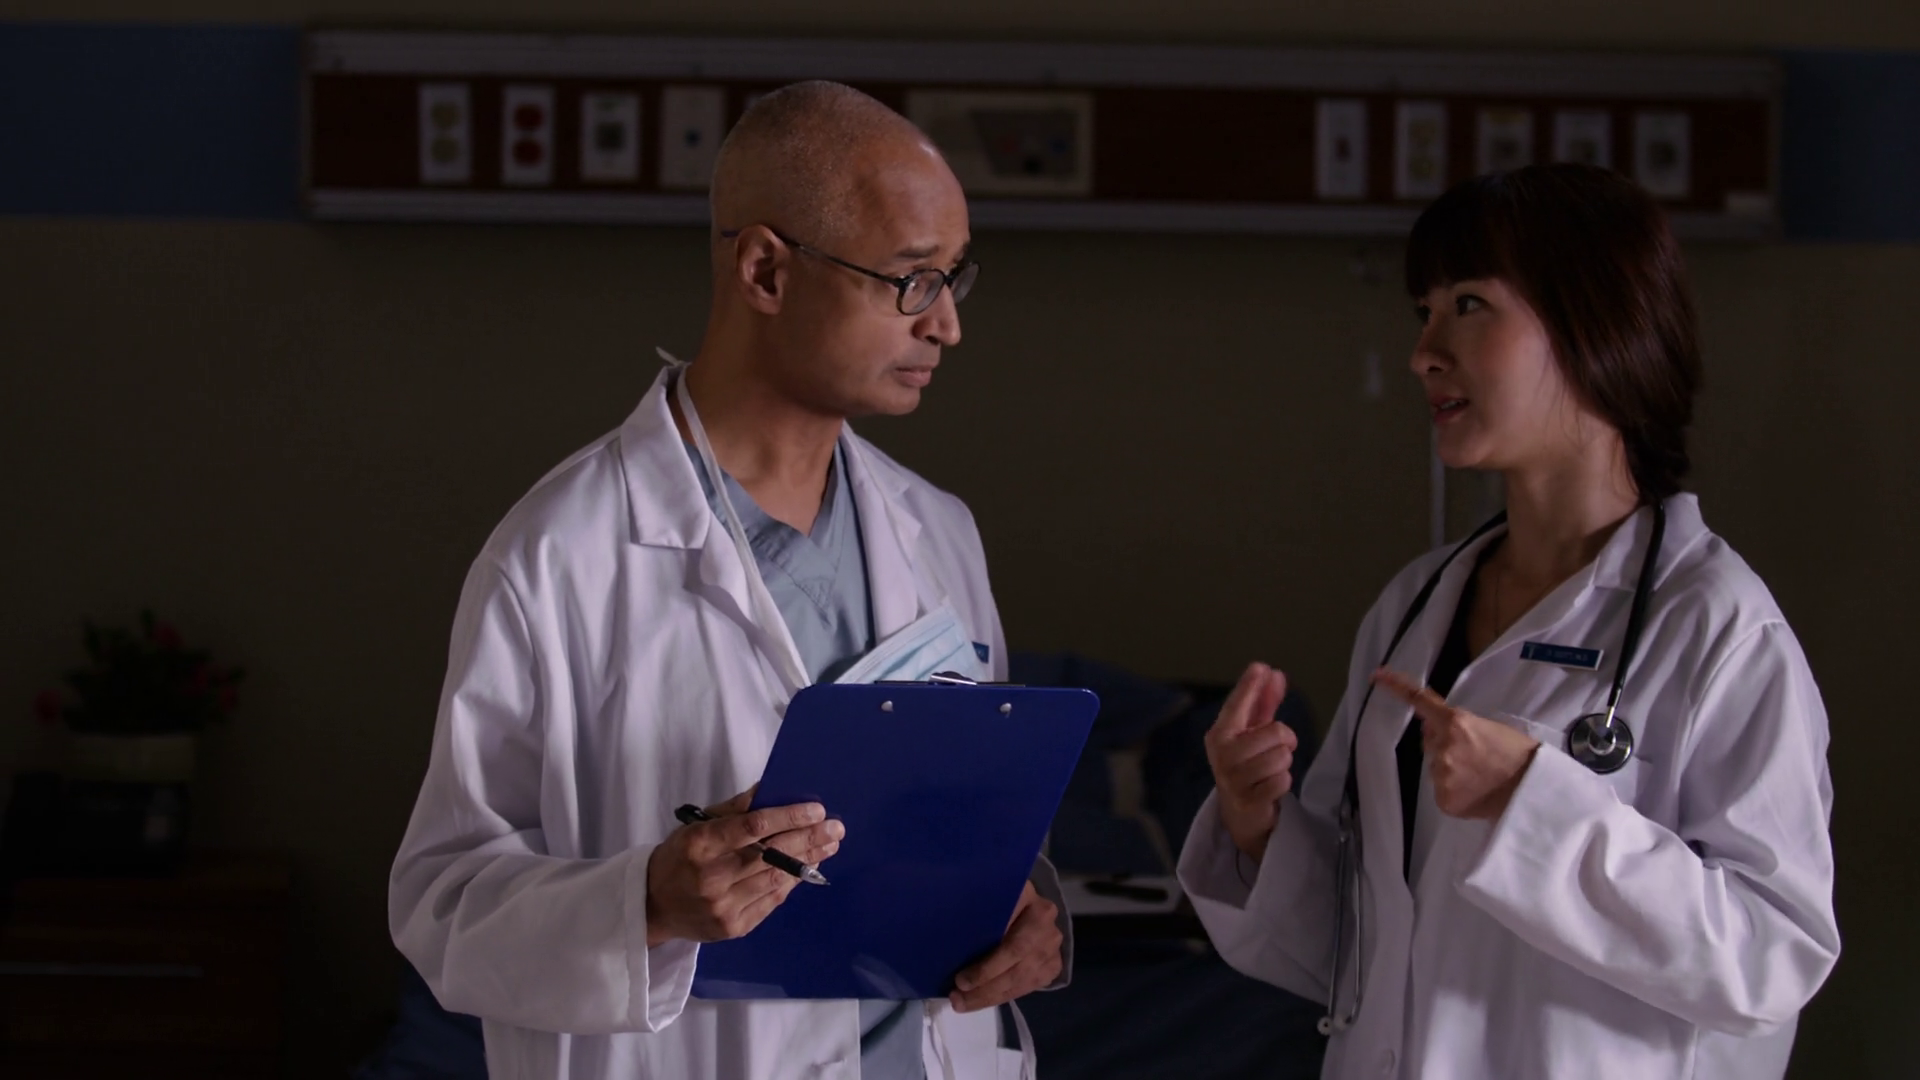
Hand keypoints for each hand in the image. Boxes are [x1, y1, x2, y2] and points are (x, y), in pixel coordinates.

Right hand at [643, 788, 843, 946]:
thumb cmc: (679, 857)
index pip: (752, 827)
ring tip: (829, 845)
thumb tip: (771, 789)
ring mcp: (723, 906)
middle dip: (808, 839)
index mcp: (700, 845)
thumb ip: (735, 810)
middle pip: (771, 855)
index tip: (816, 809)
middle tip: (835, 828)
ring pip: (776, 879)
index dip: (788, 817)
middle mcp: (711, 877)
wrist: (652, 905)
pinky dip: (792, 882)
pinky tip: (809, 868)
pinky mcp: (733, 927)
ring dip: (808, 861)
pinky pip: (771, 901)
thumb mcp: (697, 825)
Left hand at [950, 881, 1063, 1012]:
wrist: (1022, 910)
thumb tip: (939, 932)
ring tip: (962, 1003)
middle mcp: (1044, 915)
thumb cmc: (990, 904)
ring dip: (990, 995)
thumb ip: (968, 910)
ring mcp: (1052, 942)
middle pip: (1015, 954)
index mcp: (1024, 892)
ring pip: (1022, 975)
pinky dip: (1003, 996)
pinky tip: (981, 1000)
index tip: (959, 977)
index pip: (1005, 922)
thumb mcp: (979, 898)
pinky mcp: (1054, 963)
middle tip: (957, 995)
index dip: (985, 955)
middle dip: (984, 981)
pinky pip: (1029, 986)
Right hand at [1202, 662, 1297, 860]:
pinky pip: (1282, 781)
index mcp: (1221, 733)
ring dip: (1284, 763)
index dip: (1249, 685)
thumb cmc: (1247, 764)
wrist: (1239, 813)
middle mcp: (1222, 754)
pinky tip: (1270, 787)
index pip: (1237, 705)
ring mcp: (1233, 778)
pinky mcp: (1248, 800)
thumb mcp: (1253, 732)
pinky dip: (1283, 783)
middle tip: (1276, 750)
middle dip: (1284, 740)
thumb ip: (1263, 703)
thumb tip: (1274, 674)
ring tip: (1271, 770)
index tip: (1260, 667)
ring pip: (1282, 757)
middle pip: (1275, 732)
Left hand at [1370, 670, 1539, 820]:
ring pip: (1436, 768)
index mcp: (1456, 723)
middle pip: (1429, 741)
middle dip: (1443, 743)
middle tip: (1473, 753)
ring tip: (1480, 775)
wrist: (1535, 790)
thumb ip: (1459, 726)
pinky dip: (1454, 791)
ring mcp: (1441, 776)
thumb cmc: (1519, 754)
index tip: (1377, 675)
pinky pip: (1442, 791)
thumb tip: (1435, 729)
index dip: (1396, 686)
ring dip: (1450, 769)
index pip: (1421, 701)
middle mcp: (1443, 747)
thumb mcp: (1490, 728)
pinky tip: (1475, 791)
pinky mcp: (1444, 800)